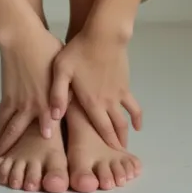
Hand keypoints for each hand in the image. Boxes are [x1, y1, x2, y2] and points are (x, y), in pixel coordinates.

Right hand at [0, 24, 70, 160]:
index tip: (49, 162)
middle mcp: (32, 105)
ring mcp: (17, 101)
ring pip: (9, 128)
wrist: (22, 38)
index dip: (48, 145)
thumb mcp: (63, 71)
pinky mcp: (8, 94)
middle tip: (12, 169)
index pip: (49, 129)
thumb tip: (76, 103)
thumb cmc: (46, 49)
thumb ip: (67, 91)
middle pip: (23, 134)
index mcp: (48, 100)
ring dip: (4, 144)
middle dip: (17, 152)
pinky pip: (3, 116)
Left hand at [49, 30, 141, 149]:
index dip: (105, 145)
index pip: (100, 130)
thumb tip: (53, 118)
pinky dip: (136, 117)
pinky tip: (137, 124)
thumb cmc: (79, 50)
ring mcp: (119, 93)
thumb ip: (57, 94)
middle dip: (116, 144)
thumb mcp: (61, 70)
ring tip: (125, 146)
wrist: (104, 35)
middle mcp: (108, 102)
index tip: (109, 158)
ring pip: (125, 119)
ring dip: (126, 134)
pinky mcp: (125, 83)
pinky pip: (133, 105)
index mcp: (92, 102)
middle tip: (117, 157)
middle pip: (115, 128)